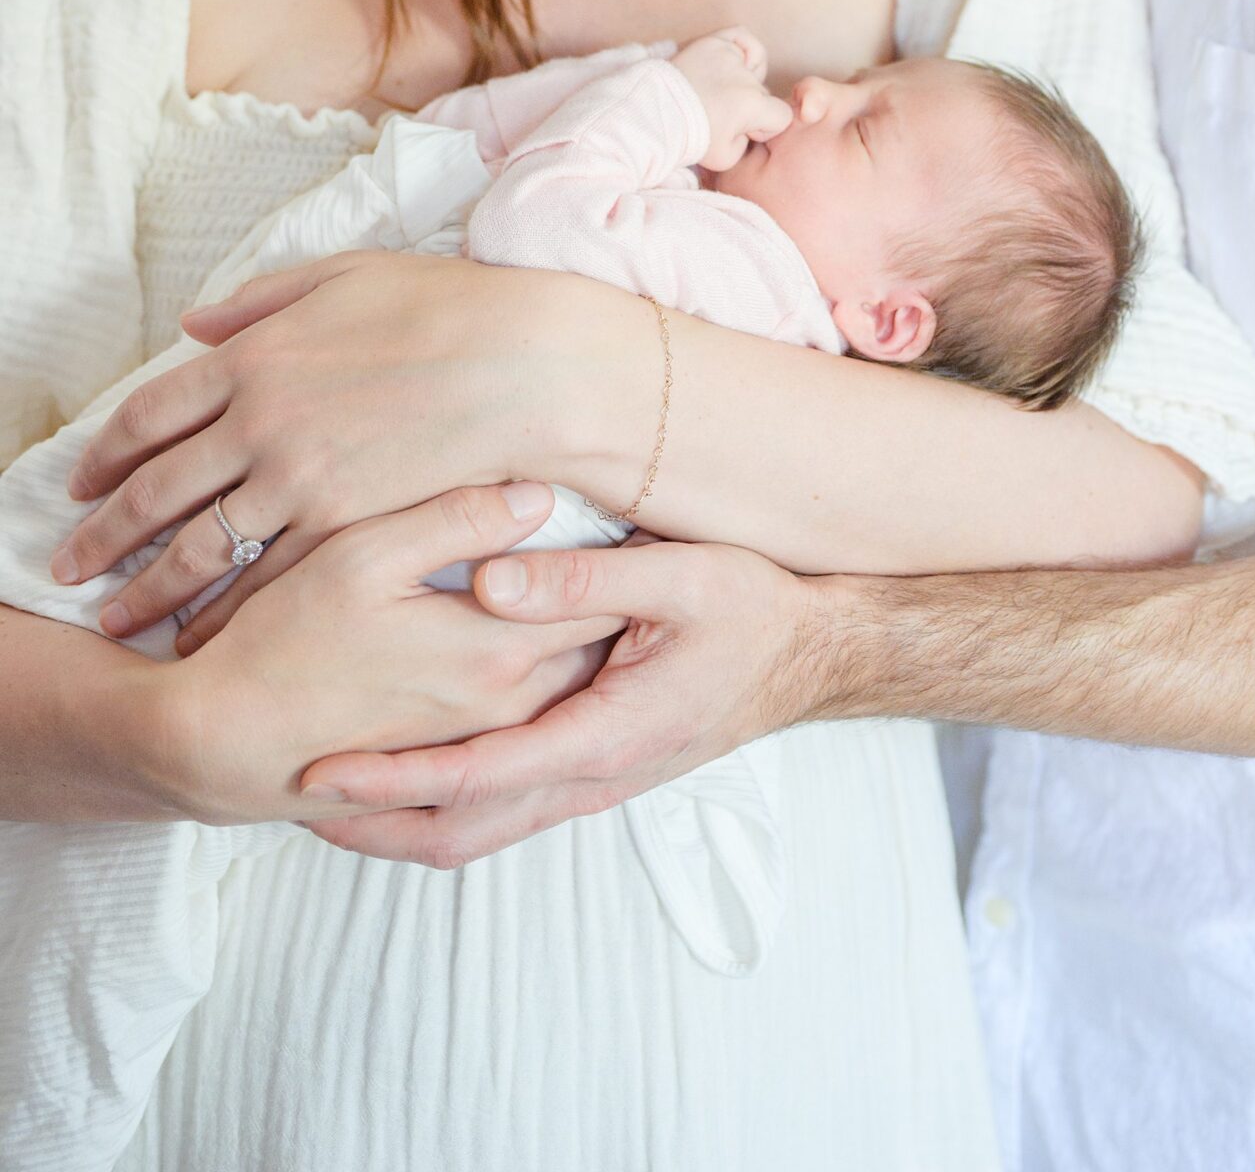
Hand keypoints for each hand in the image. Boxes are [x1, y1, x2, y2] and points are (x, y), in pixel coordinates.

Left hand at [56, 250, 606, 638]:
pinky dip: (224, 612)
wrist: (523, 361)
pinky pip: (263, 579)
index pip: (149, 415)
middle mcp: (258, 421)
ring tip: (116, 621)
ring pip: (197, 550)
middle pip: (155, 493)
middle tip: (68, 570)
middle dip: (102, 538)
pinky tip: (203, 634)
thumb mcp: (345, 276)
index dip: (106, 455)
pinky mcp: (341, 525)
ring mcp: (297, 479)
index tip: (80, 487)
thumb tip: (195, 323)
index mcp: (253, 356)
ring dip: (147, 589)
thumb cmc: (446, 306)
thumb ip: (261, 300)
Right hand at [162, 482, 623, 823]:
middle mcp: (505, 708)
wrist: (220, 742)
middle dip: (631, 595)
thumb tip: (539, 491)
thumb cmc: (282, 642)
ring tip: (630, 585)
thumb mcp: (361, 558)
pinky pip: (536, 722)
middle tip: (658, 536)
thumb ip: (454, 522)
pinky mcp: (457, 761)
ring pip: (574, 685)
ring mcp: (483, 743)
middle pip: (600, 644)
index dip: (633, 548)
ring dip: (601, 640)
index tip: (657, 506)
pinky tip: (565, 647)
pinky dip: (562, 687)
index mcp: (495, 653)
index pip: (601, 596)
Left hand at [294, 539, 827, 866]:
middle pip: (462, 830)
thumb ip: (583, 578)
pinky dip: (442, 805)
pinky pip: (503, 809)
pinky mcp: (594, 771)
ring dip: (401, 823)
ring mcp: (594, 783)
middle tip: (289, 802)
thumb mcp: (678, 574)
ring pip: (480, 830)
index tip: (321, 773)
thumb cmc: (752, 607)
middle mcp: (593, 778)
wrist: (813, 655)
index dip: (392, 780)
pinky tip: (407, 774)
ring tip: (326, 798)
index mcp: (607, 735)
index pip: (476, 775)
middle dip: (373, 824)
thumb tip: (487, 580)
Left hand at [673, 27, 793, 170]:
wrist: (652, 114)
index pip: (781, 115)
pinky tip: (732, 64)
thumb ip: (749, 144)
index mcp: (753, 105)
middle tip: (719, 115)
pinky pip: (742, 37)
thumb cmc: (688, 138)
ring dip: (741, 82)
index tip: (742, 131)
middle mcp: (744, 77)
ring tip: (718, 92)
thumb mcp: (726, 159)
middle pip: (763, 93)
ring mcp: (728, 56)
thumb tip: (751, 126)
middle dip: (748, 106)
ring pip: (753, 69)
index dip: (764, 127)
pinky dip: (743, 49)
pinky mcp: (711, 43)